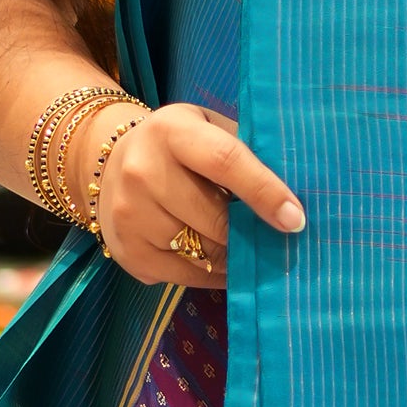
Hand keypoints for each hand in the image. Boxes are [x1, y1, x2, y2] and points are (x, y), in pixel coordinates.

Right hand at [78, 100, 304, 288]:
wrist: (109, 162)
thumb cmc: (180, 146)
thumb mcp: (208, 129)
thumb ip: (246, 154)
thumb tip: (294, 201)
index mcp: (173, 131)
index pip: (226, 162)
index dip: (265, 193)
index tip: (297, 220)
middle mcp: (143, 170)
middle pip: (215, 220)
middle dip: (250, 235)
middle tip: (272, 238)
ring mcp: (130, 214)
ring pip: (202, 253)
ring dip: (232, 256)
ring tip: (243, 247)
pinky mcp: (127, 251)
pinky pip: (186, 276)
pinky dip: (212, 274)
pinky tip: (219, 262)